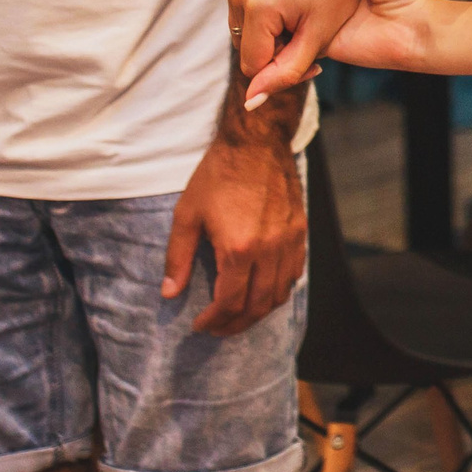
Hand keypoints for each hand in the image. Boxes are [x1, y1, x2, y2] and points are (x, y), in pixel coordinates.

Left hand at [162, 134, 304, 335]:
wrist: (256, 143)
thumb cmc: (218, 175)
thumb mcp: (187, 215)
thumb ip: (178, 258)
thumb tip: (170, 293)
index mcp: (239, 247)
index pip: (229, 301)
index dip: (213, 320)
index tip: (200, 325)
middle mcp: (269, 249)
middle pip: (257, 304)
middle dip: (235, 323)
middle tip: (217, 328)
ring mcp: (289, 241)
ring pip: (280, 293)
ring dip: (259, 311)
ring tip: (239, 315)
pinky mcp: (300, 231)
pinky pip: (295, 272)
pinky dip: (280, 290)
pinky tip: (264, 290)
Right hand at [230, 0, 370, 106]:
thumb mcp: (319, 34)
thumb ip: (286, 70)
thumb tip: (249, 104)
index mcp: (256, 6)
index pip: (255, 65)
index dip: (284, 71)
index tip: (316, 61)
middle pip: (249, 50)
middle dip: (278, 53)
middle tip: (314, 39)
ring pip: (248, 35)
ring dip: (275, 38)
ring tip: (309, 22)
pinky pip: (250, 15)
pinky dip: (271, 21)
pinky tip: (300, 9)